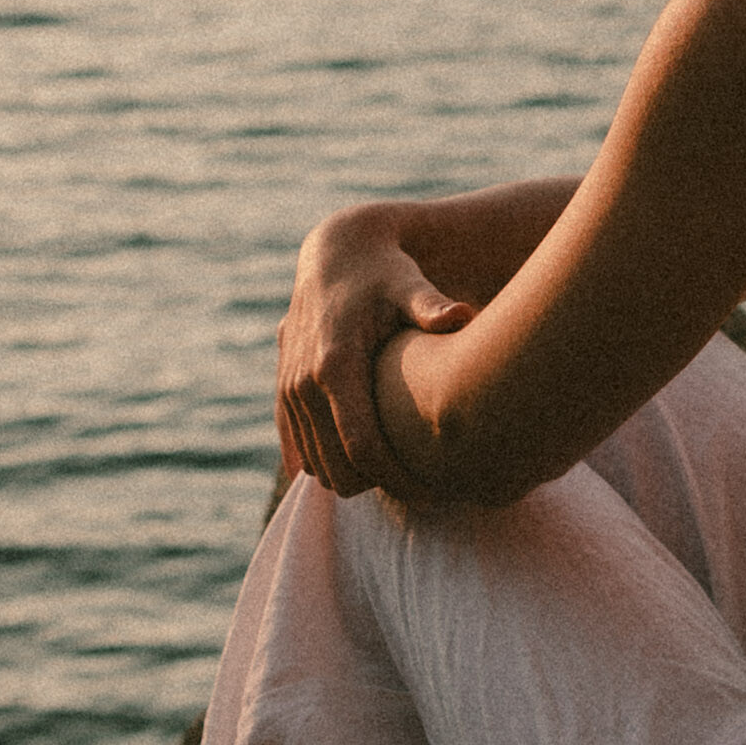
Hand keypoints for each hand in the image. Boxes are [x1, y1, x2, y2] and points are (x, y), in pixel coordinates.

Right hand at [275, 211, 471, 496]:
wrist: (337, 253)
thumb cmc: (385, 273)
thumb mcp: (408, 285)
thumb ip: (431, 305)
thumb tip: (462, 315)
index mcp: (336, 365)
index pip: (362, 448)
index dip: (398, 479)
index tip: (435, 491)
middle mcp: (303, 383)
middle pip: (337, 466)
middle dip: (380, 487)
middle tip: (426, 491)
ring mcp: (288, 389)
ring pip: (316, 464)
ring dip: (354, 479)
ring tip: (403, 479)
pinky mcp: (283, 392)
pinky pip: (296, 448)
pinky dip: (327, 465)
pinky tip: (365, 472)